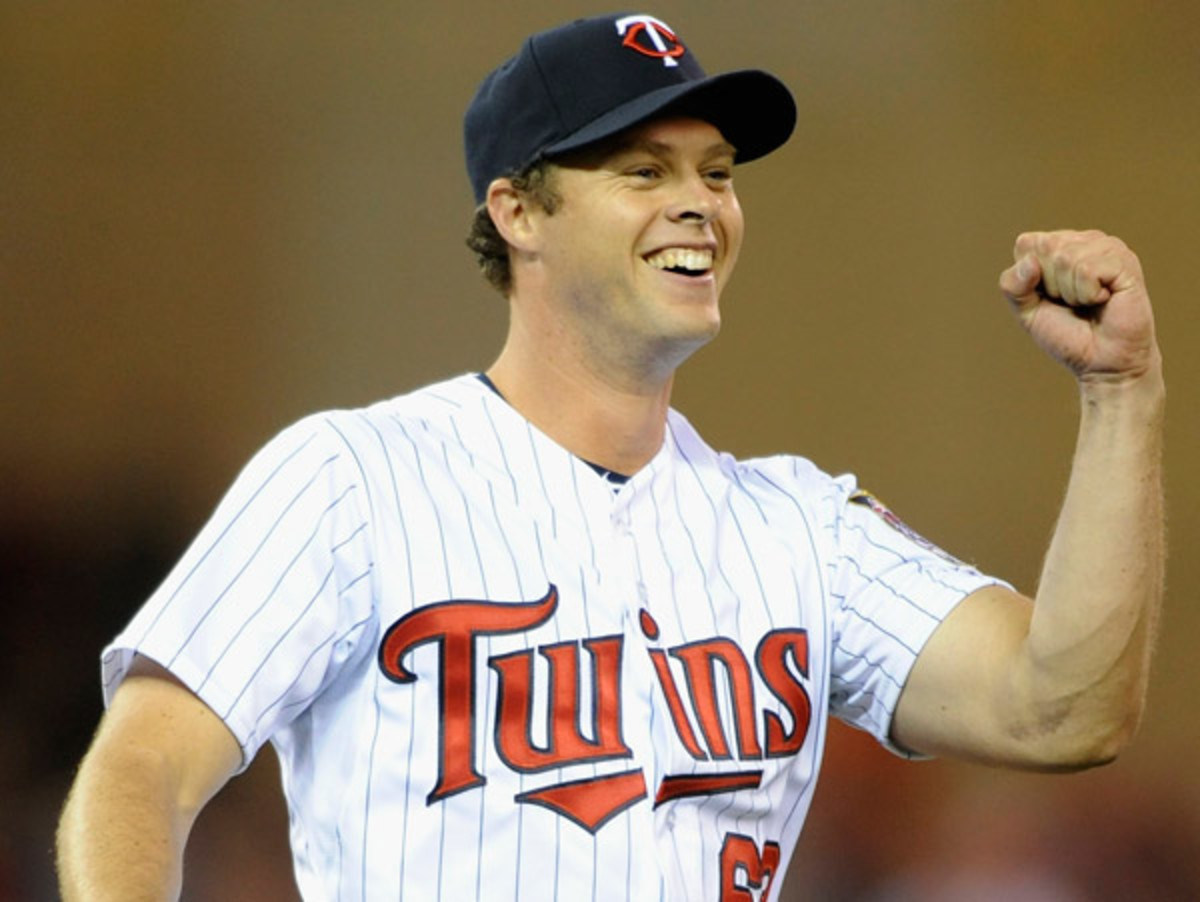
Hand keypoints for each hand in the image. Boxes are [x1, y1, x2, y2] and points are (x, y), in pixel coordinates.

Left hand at [998, 230, 1158, 383]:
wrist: (1101, 363)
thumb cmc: (1067, 334)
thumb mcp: (1026, 310)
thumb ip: (1013, 285)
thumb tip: (1030, 262)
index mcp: (1061, 245)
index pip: (1027, 243)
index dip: (1030, 277)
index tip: (1050, 296)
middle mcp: (1086, 240)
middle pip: (1046, 247)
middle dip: (1051, 284)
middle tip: (1071, 303)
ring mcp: (1108, 248)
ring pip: (1066, 258)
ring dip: (1070, 292)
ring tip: (1088, 303)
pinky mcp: (1126, 262)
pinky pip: (1087, 270)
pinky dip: (1087, 294)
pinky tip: (1103, 300)